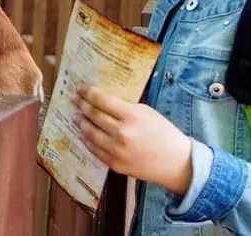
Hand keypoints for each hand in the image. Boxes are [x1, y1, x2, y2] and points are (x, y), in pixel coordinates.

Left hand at [72, 84, 192, 194]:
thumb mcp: (147, 112)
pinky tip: (83, 134)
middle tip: (74, 99)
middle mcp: (122, 133)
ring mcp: (117, 150)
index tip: (80, 88)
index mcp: (132, 115)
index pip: (102, 100)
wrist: (176, 163)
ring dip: (80, 122)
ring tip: (75, 115)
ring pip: (90, 133)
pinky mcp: (115, 163)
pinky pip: (95, 150)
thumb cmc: (164, 133)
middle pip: (93, 115)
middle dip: (81, 105)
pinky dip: (87, 140)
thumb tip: (102, 100)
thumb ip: (125, 107)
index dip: (88, 92)